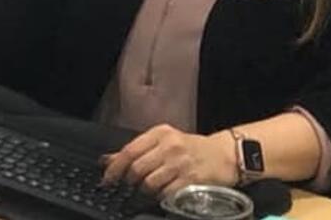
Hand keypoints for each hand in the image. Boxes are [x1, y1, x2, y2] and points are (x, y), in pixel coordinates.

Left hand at [100, 124, 238, 198]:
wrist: (224, 155)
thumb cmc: (192, 149)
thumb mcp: (164, 142)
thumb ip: (137, 150)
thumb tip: (107, 160)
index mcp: (161, 133)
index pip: (129, 151)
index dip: (115, 168)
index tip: (107, 179)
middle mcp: (170, 146)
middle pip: (137, 169)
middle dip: (130, 181)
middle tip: (132, 185)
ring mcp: (180, 164)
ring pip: (149, 184)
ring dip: (146, 191)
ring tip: (151, 188)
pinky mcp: (190, 181)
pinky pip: (165, 194)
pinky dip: (161, 197)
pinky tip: (165, 192)